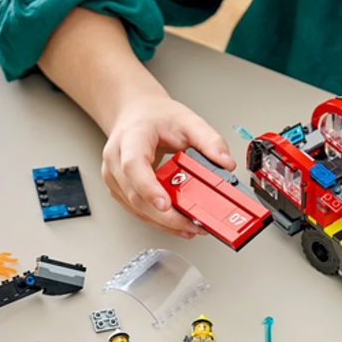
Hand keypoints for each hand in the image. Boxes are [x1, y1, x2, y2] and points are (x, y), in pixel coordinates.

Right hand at [101, 93, 236, 238]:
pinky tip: (176, 224)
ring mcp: (114, 176)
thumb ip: (210, 141)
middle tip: (191, 224)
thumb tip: (226, 163)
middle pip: (135, 194)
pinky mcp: (119, 188)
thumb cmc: (155, 117)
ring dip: (162, 222)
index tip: (166, 203)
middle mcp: (116, 159)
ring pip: (135, 207)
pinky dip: (157, 220)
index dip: (149, 187)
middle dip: (165, 216)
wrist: (136, 114)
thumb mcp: (188, 121)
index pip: (134, 165)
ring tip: (189, 227)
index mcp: (131, 138)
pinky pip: (136, 210)